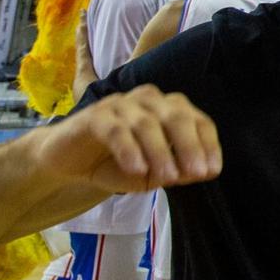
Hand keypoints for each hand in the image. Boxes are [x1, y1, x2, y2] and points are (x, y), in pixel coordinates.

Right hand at [29, 85, 221, 192]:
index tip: (212, 171)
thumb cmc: (115, 165)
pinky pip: (116, 130)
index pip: (198, 121)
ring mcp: (121, 104)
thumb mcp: (149, 175)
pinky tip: (137, 170)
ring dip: (160, 152)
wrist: (67, 162)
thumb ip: (174, 172)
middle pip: (176, 117)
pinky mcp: (95, 115)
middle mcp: (149, 101)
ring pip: (147, 124)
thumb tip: (200, 172)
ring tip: (167, 178)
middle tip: (196, 173)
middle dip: (189, 146)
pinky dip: (129, 150)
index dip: (208, 145)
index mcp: (169, 109)